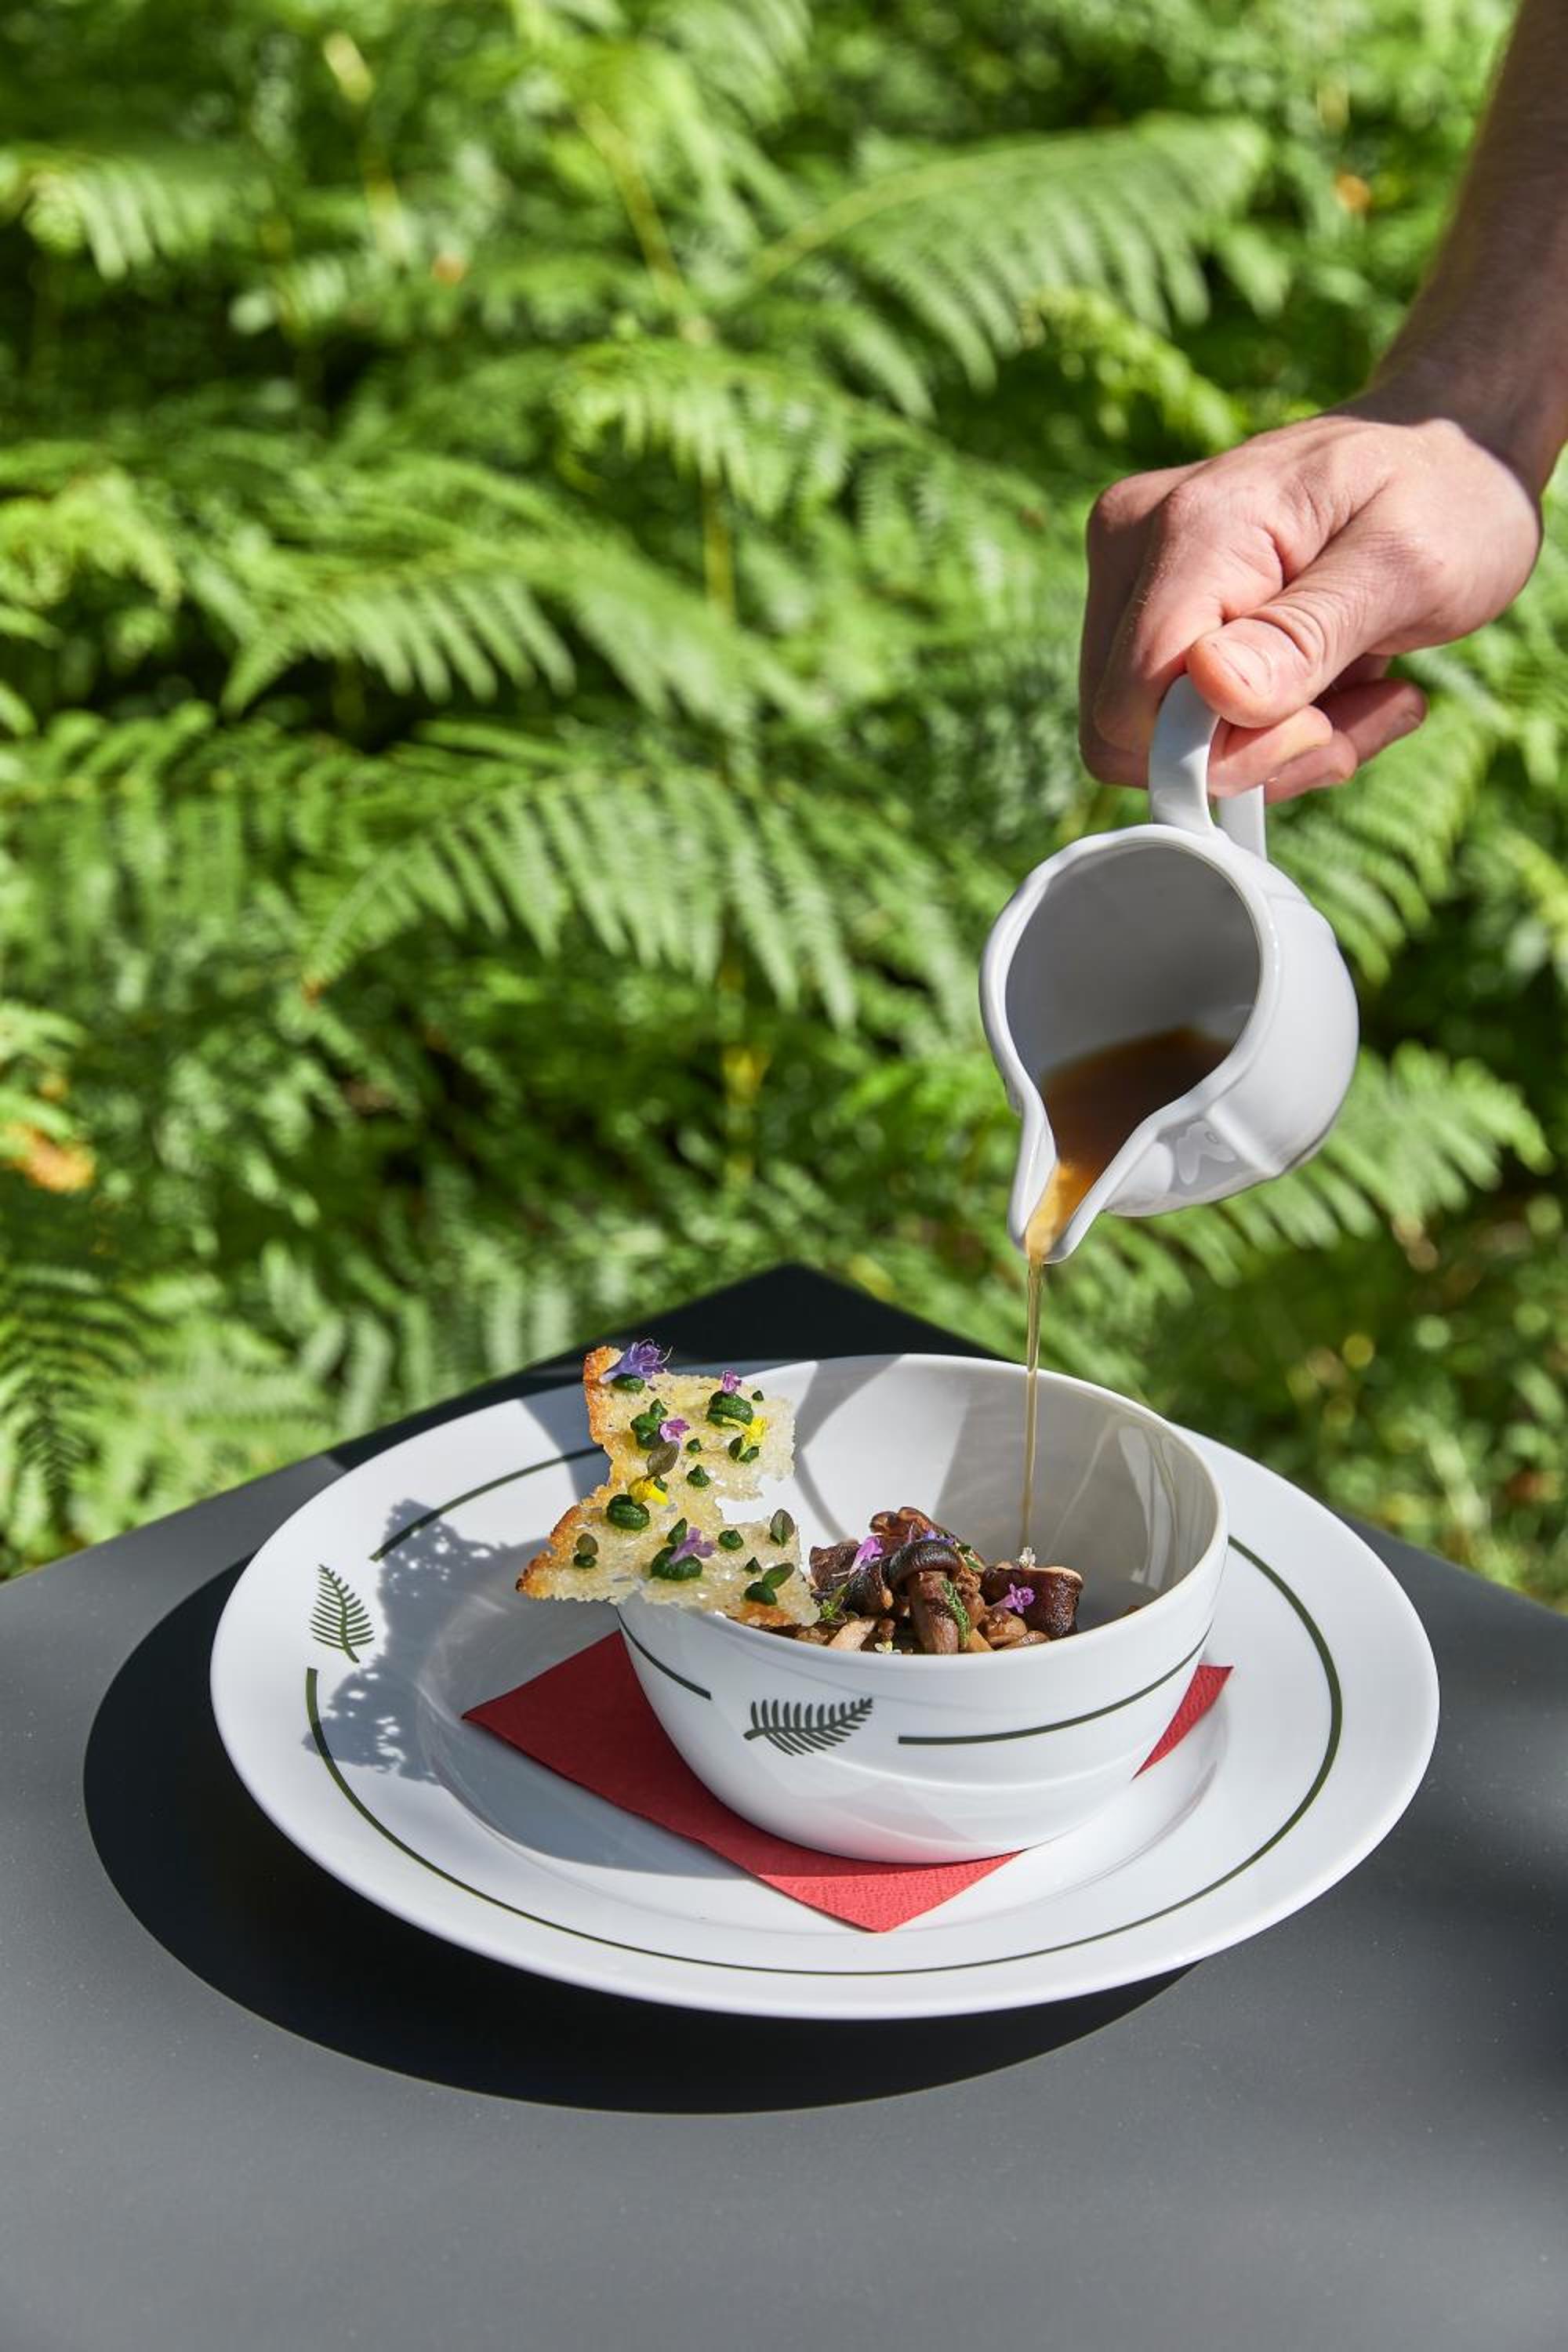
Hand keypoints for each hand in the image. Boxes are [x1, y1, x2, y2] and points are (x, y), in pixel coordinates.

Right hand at [1079, 401, 1542, 798]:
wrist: (1448, 455)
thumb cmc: (1445, 499)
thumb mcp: (1410, 568)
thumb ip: (1306, 634)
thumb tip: (1213, 688)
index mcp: (1193, 524)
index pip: (1133, 702)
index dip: (1218, 751)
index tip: (1321, 727)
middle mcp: (1132, 541)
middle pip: (1130, 732)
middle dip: (1249, 755)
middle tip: (1355, 713)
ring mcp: (1129, 572)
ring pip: (1151, 741)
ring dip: (1268, 748)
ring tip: (1361, 689)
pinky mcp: (1144, 605)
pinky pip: (1172, 725)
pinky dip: (1260, 733)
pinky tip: (1334, 686)